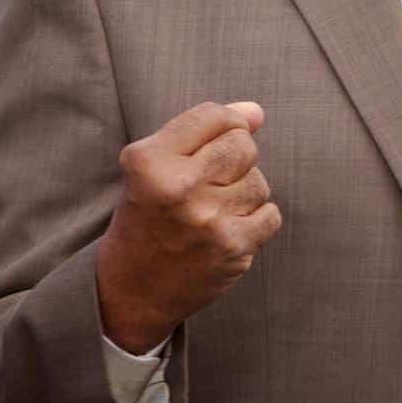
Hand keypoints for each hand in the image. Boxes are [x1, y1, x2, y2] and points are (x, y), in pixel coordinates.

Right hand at [95, 100, 281, 352]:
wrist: (131, 291)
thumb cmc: (148, 215)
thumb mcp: (155, 164)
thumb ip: (204, 129)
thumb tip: (257, 112)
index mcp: (150, 161)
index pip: (213, 115)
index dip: (221, 125)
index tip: (209, 145)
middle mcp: (179, 188)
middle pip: (243, 145)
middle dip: (234, 158)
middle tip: (209, 181)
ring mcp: (209, 220)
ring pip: (259, 181)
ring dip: (243, 192)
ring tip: (212, 210)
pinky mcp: (233, 249)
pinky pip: (270, 214)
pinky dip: (255, 220)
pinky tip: (226, 229)